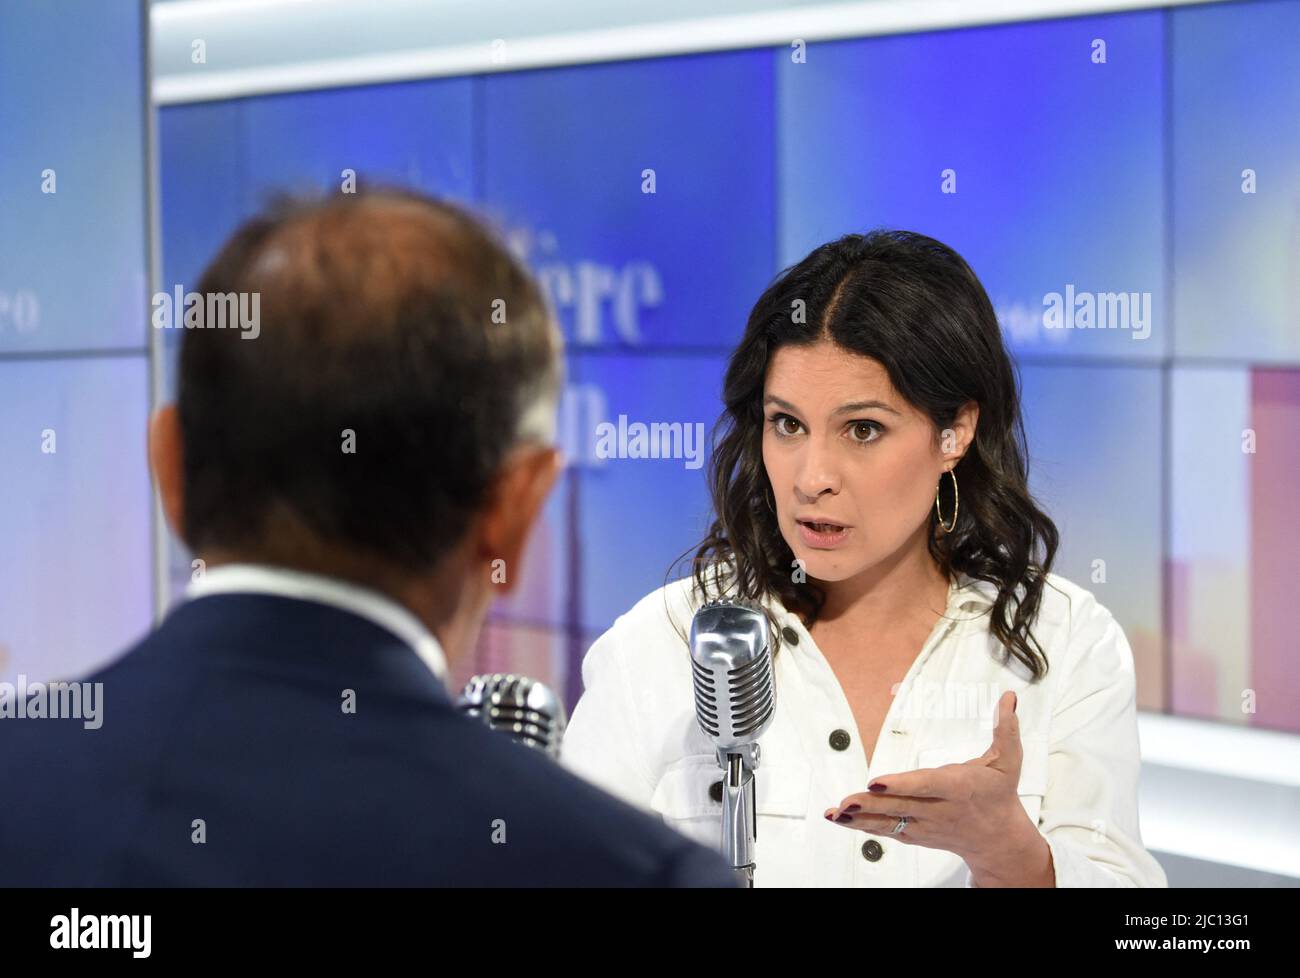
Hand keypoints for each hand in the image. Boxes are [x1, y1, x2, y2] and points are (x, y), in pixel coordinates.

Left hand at [822, 690, 1053, 885]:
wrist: (999, 840)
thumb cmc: (999, 794)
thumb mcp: (1009, 761)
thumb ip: (1006, 729)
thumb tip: (1008, 697)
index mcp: (958, 789)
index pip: (927, 786)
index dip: (901, 785)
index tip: (876, 782)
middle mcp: (939, 811)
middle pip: (901, 807)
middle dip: (871, 805)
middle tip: (846, 801)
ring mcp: (926, 826)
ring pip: (889, 823)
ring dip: (860, 818)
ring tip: (834, 812)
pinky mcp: (917, 835)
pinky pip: (887, 831)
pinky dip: (864, 827)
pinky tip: (842, 820)